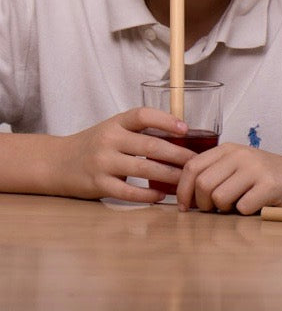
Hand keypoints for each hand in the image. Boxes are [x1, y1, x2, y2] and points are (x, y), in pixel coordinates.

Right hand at [55, 108, 194, 202]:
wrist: (57, 162)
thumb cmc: (96, 144)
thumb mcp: (114, 129)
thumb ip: (140, 130)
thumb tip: (183, 134)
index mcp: (116, 123)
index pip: (142, 115)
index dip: (166, 120)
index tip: (185, 128)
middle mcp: (109, 140)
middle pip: (149, 145)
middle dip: (177, 154)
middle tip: (195, 161)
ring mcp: (102, 163)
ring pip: (143, 169)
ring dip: (168, 175)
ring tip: (185, 179)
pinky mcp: (97, 184)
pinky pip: (127, 191)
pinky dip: (146, 195)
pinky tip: (161, 195)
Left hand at [175, 143, 281, 214]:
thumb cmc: (270, 179)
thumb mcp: (241, 168)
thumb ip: (215, 174)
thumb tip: (183, 197)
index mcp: (229, 149)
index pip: (192, 167)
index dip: (183, 190)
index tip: (185, 207)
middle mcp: (242, 154)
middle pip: (203, 184)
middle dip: (204, 205)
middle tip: (217, 210)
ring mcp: (257, 168)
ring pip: (219, 197)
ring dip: (225, 210)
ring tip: (239, 206)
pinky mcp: (271, 185)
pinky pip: (242, 207)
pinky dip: (246, 213)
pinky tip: (258, 206)